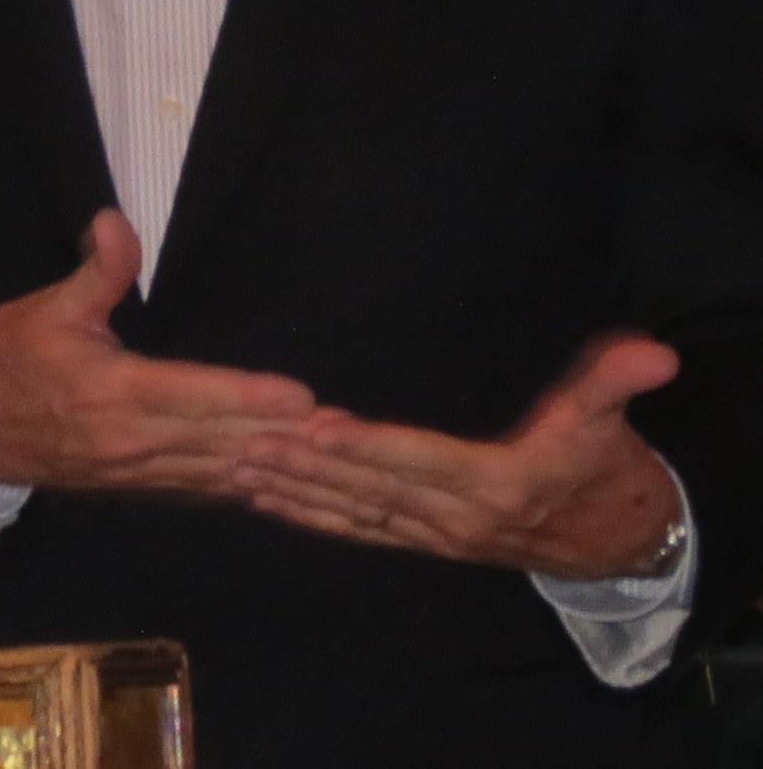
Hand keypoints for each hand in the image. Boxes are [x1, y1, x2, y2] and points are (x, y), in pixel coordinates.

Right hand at [0, 208, 314, 493]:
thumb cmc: (9, 358)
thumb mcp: (49, 306)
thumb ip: (95, 270)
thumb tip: (113, 220)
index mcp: (115, 393)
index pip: (197, 396)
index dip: (251, 397)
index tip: (301, 398)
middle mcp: (133, 442)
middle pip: (222, 442)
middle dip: (283, 439)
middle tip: (343, 434)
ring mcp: (137, 473)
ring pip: (219, 472)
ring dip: (274, 467)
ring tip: (328, 461)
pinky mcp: (136, 487)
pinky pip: (201, 489)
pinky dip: (243, 487)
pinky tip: (279, 484)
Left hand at [231, 333, 681, 579]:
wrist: (617, 539)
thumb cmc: (602, 464)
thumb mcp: (610, 418)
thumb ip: (617, 380)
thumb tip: (653, 353)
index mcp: (494, 483)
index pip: (417, 460)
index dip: (366, 446)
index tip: (315, 427)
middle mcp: (455, 519)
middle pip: (368, 491)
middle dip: (305, 469)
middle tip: (247, 443)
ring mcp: (434, 536)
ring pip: (352, 515)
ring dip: (295, 495)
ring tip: (239, 469)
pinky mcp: (422, 540)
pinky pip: (357, 530)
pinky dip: (311, 516)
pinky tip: (267, 500)